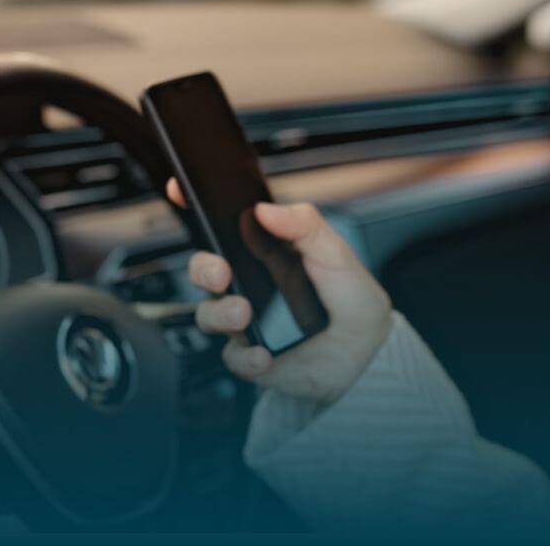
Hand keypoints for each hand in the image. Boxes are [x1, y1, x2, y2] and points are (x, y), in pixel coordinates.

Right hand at [166, 179, 392, 404]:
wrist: (369, 352)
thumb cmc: (350, 298)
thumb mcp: (336, 254)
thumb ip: (305, 226)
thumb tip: (265, 210)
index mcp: (264, 254)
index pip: (222, 230)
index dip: (196, 209)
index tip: (180, 190)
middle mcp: (248, 286)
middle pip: (204, 272)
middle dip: (203, 269)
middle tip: (220, 272)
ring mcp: (247, 323)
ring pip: (208, 316)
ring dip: (220, 313)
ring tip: (243, 313)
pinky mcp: (253, 358)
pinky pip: (234, 358)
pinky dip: (245, 357)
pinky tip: (263, 354)